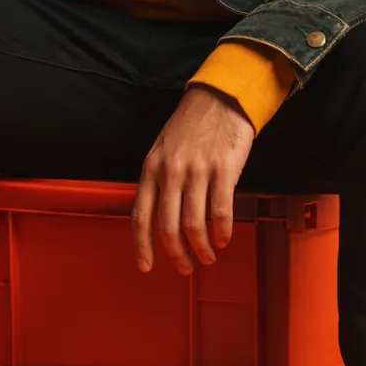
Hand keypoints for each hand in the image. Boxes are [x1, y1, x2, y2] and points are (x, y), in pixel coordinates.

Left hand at [131, 84, 255, 274]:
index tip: (145, 266)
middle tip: (186, 267)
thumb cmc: (192, 124)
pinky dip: (222, 232)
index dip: (142, 245)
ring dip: (202, 249)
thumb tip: (160, 215)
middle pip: (168, 227)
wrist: (222, 97)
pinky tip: (225, 239)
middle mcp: (170, 172)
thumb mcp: (163, 148)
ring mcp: (197, 171)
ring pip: (194, 225)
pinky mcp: (223, 170)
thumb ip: (159, 179)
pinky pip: (220, 211)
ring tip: (208, 257)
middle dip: (176, 255)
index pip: (140, 215)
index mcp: (151, 168)